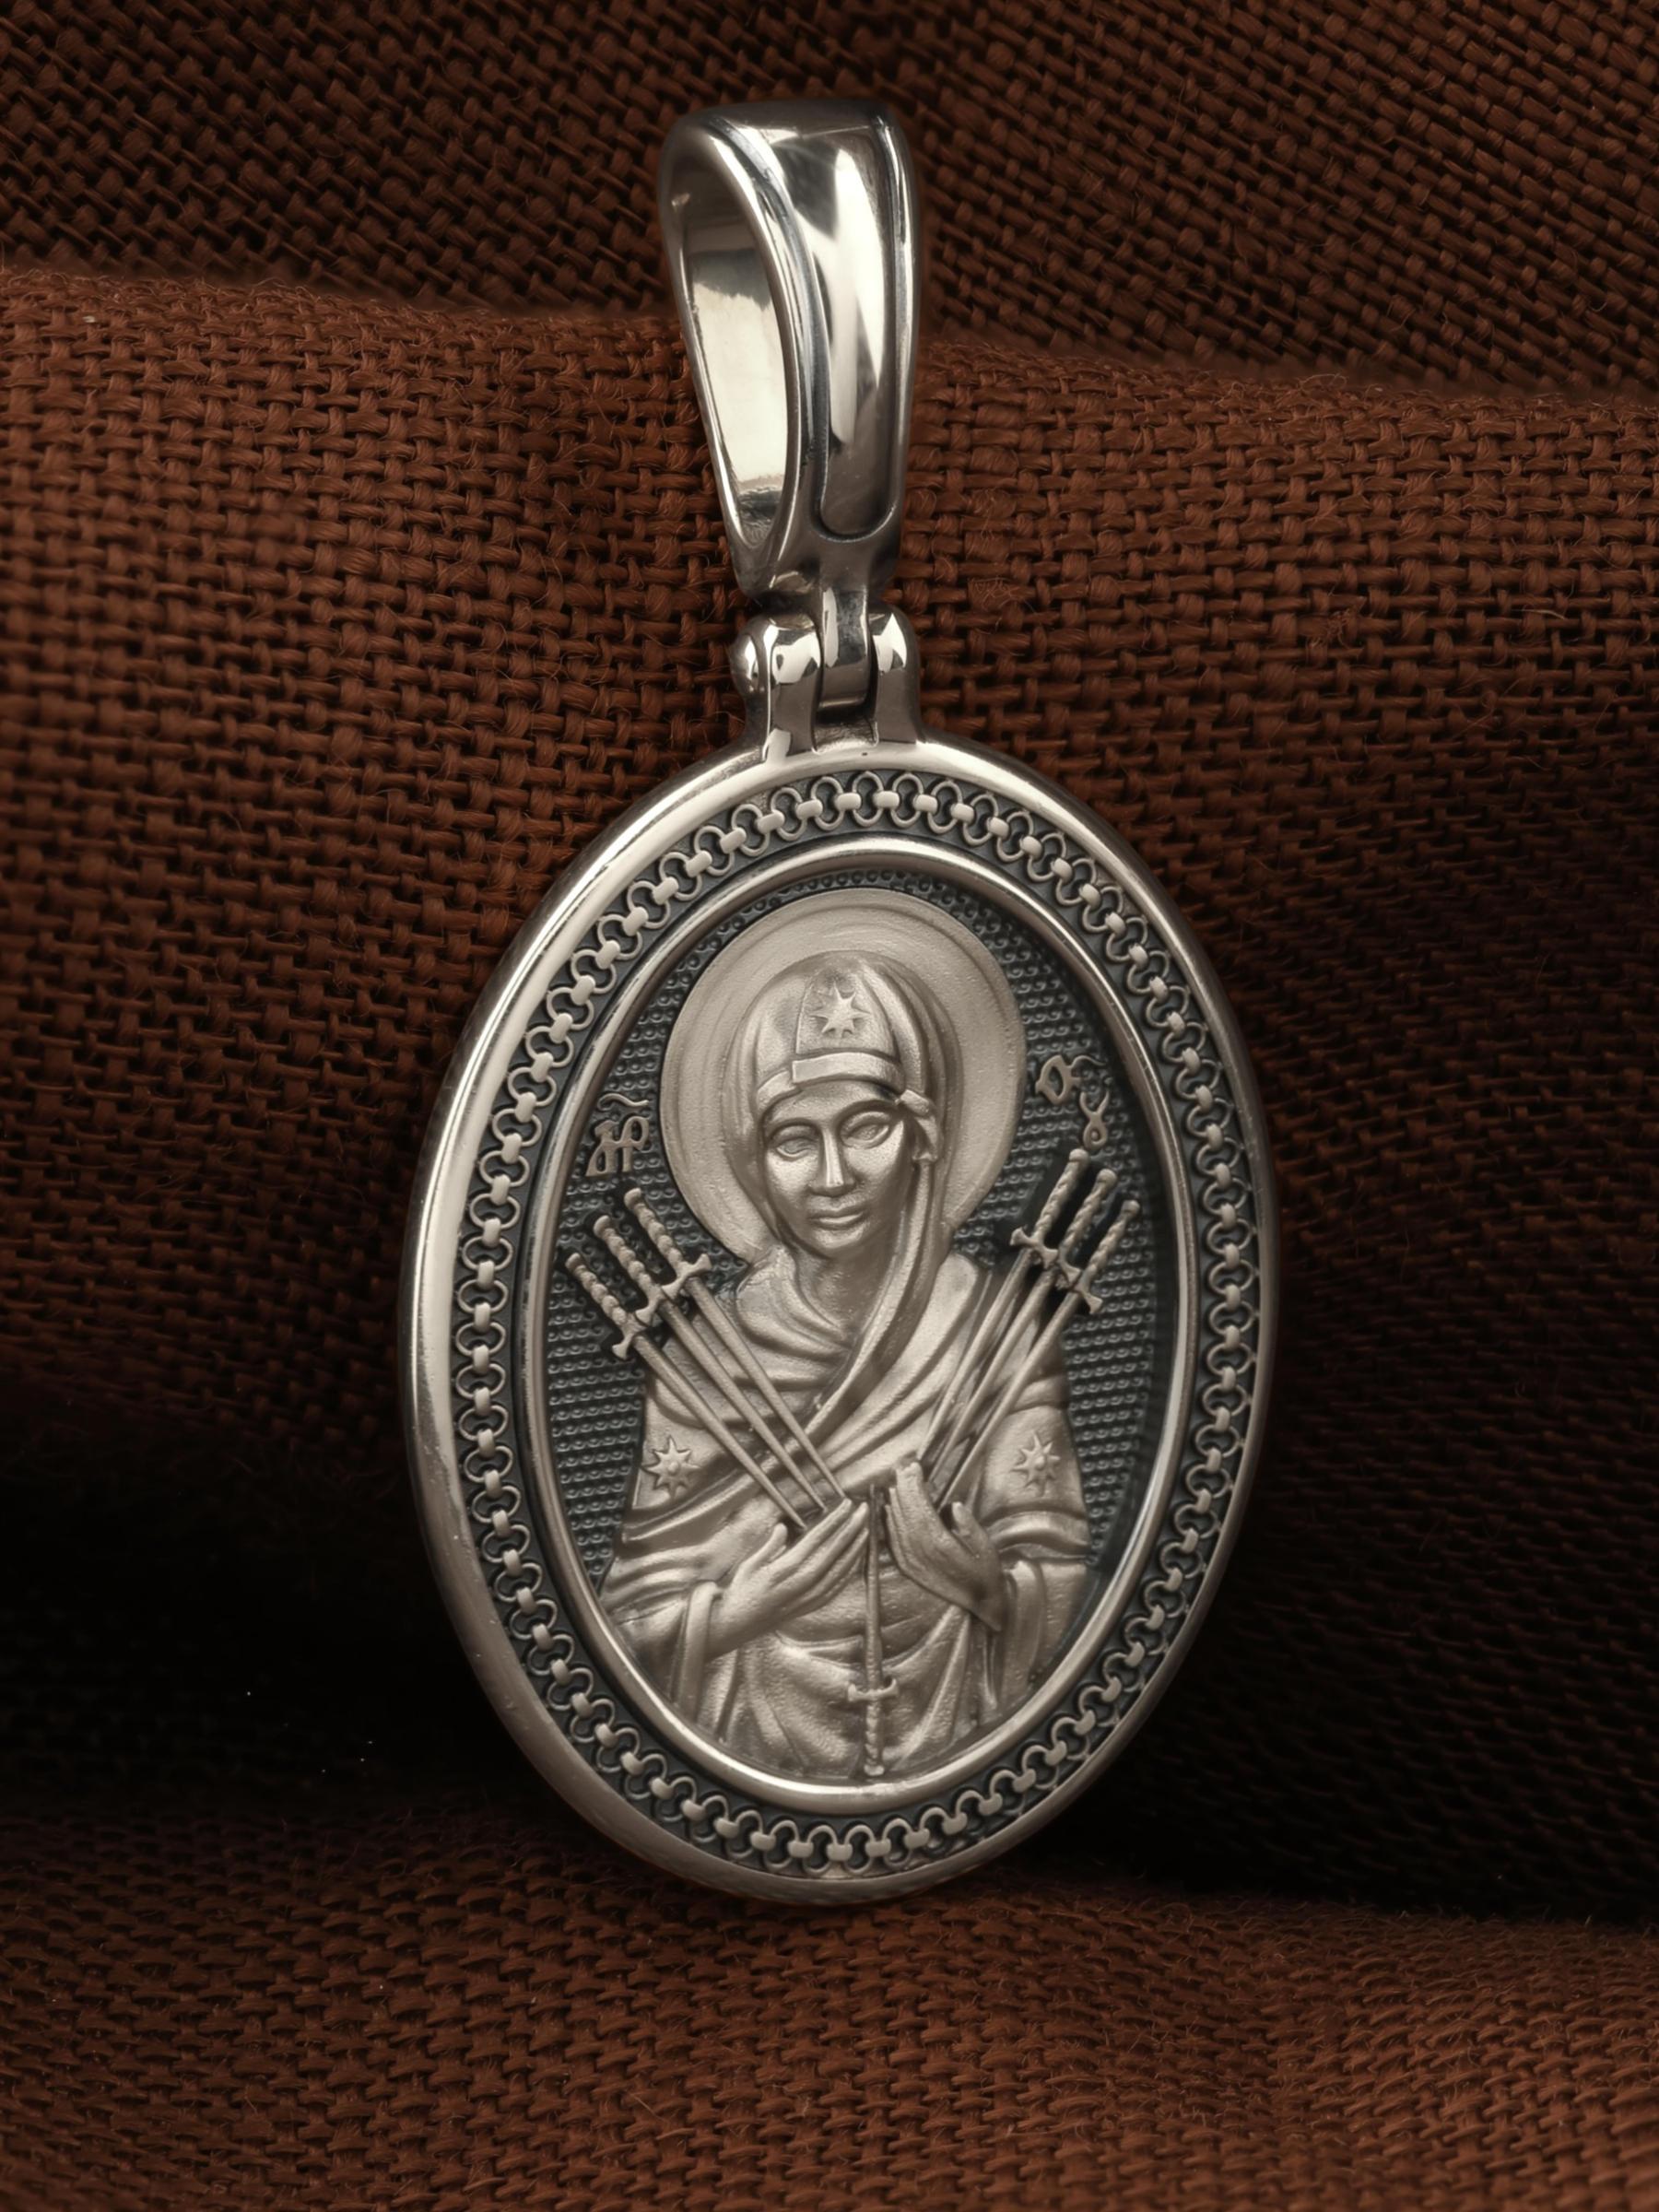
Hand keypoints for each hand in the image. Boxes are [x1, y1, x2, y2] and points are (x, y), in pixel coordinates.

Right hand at [705, 1498, 868, 1657]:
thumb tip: (782, 1528)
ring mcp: (810, 1596)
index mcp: (786, 1569)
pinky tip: (856, 1560)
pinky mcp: (812, 1606)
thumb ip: (770, 1546)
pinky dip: (850, 1571)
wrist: (739, 1625)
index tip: (846, 1505)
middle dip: (851, 1529)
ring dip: (855, 1548)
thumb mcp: (750, 1564)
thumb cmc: (742, 1592)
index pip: (817, 1539)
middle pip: (834, 1551)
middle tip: (864, 1510)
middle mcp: (802, 1583)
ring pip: (841, 1569)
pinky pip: (837, 1586)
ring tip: (865, 1530)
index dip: (834, 1520)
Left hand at [884, 1459, 1007, 1630]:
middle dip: (904, 1488)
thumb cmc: (986, 1573)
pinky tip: (887, 1509)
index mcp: (942, 1545)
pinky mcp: (910, 1569)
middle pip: (907, 1514)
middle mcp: (923, 1554)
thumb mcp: (987, 1548)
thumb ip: (970, 1527)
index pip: (922, 1509)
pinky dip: (888, 1524)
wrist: (981, 1603)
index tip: (915, 1468)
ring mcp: (913, 1562)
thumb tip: (954, 1505)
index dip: (916, 1487)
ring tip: (896, 1481)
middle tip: (903, 1467)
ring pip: (898, 1526)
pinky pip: (893, 1543)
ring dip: (895, 1502)